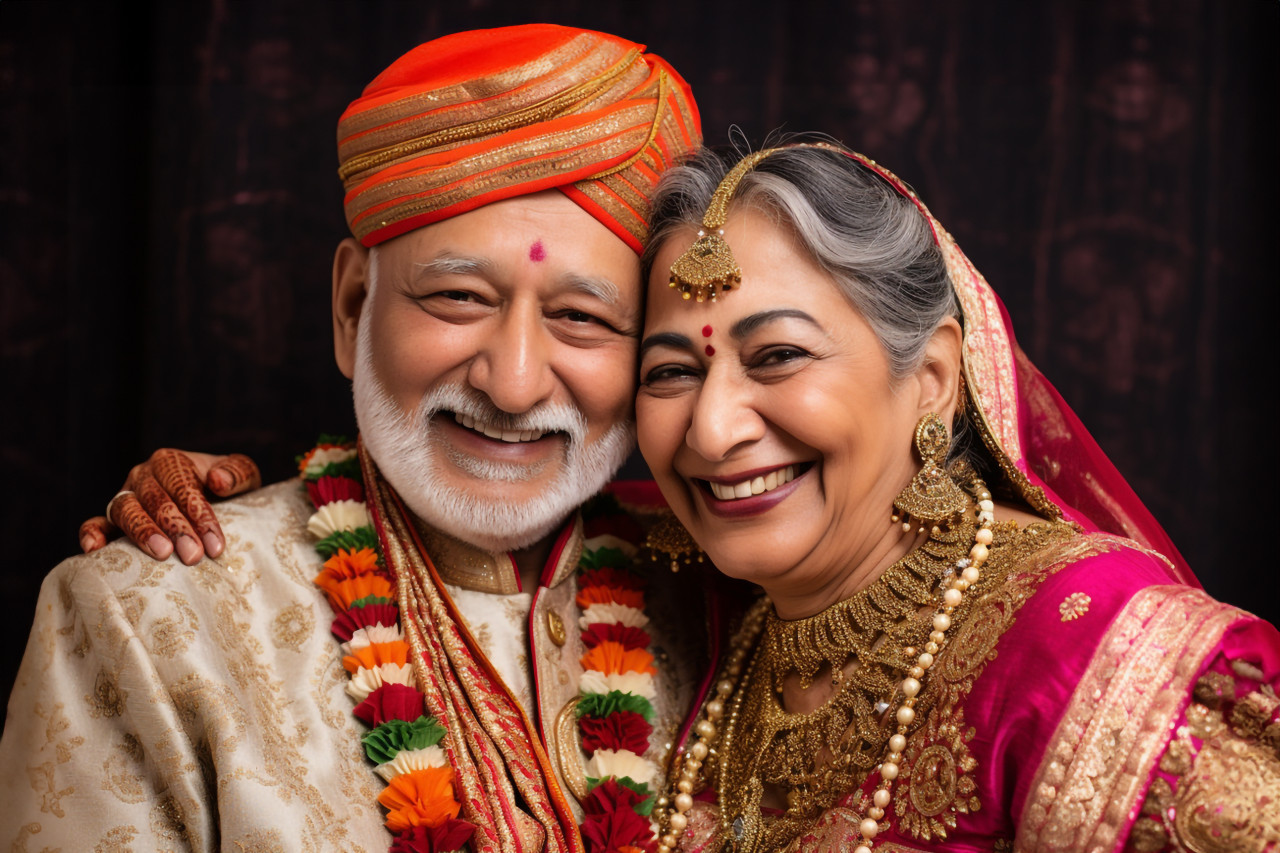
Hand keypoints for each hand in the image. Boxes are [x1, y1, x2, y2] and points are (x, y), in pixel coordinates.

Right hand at [79, 450, 260, 564]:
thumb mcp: (242, 476)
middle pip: (155, 500)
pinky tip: (94, 550)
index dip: (199, 515)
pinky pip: (96, 523)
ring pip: (125, 510)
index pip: (182, 486)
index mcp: (171, 461)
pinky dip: (92, 534)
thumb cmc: (228, 490)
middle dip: (176, 529)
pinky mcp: (112, 520)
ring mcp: (126, 496)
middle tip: (193, 556)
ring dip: (142, 532)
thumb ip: (236, 473)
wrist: (215, 501)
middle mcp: (143, 476)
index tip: (216, 545)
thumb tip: (217, 480)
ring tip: (162, 554)